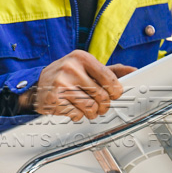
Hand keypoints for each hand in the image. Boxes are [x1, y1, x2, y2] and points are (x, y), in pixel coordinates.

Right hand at [18, 50, 135, 120]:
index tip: (114, 94)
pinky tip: (71, 107)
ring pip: (91, 108)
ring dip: (91, 112)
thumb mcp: (87, 67)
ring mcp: (61, 84)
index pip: (109, 77)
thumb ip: (110, 70)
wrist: (38, 85)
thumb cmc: (66, 75)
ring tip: (85, 106)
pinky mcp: (55, 99)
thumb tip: (134, 71)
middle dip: (103, 104)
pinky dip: (77, 115)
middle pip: (101, 96)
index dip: (116, 90)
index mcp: (81, 57)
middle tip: (100, 104)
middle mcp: (71, 68)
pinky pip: (77, 115)